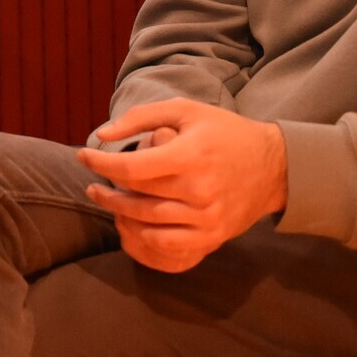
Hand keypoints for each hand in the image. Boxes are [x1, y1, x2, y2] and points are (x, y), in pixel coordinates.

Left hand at [77, 98, 286, 272]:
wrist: (274, 167)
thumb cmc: (224, 132)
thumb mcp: (185, 111)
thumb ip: (140, 118)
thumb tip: (101, 134)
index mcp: (191, 155)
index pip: (132, 167)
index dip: (100, 163)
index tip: (83, 156)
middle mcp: (199, 190)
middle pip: (136, 197)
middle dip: (106, 190)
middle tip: (92, 184)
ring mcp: (207, 218)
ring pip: (147, 223)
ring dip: (118, 214)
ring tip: (105, 201)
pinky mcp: (213, 237)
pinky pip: (168, 246)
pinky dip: (142, 238)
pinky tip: (131, 224)